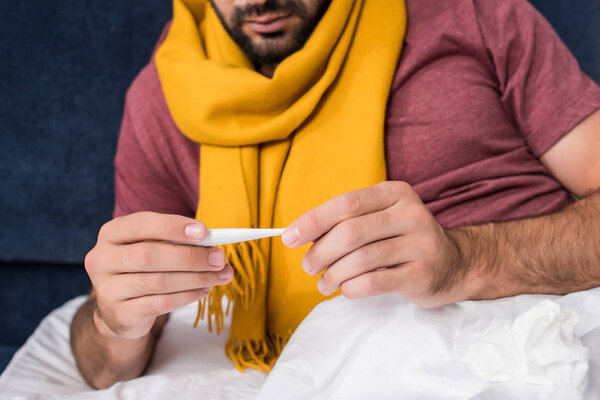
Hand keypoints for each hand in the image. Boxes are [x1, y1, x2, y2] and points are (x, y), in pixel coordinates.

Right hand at [84, 212, 232, 339]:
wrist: (119, 310)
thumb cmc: (143, 268)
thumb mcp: (153, 247)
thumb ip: (178, 243)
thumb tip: (214, 248)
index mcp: (111, 233)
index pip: (141, 224)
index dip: (173, 226)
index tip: (204, 231)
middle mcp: (102, 259)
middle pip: (150, 255)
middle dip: (191, 256)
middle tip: (219, 259)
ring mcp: (107, 289)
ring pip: (158, 281)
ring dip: (196, 278)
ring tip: (220, 275)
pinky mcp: (120, 313)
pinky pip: (161, 303)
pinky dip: (188, 295)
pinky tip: (204, 289)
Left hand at [281, 181, 468, 307]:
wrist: (453, 263)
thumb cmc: (402, 239)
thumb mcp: (381, 219)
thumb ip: (347, 221)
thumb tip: (300, 234)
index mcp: (395, 193)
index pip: (346, 204)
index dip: (313, 221)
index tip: (288, 237)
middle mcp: (411, 214)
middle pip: (351, 232)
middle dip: (320, 252)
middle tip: (308, 266)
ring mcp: (421, 244)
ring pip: (361, 259)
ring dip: (333, 275)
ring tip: (323, 284)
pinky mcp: (422, 274)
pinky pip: (374, 282)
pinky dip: (351, 288)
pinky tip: (345, 289)